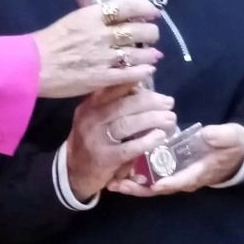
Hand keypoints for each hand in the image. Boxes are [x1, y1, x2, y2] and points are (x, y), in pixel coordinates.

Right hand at [34, 0, 161, 98]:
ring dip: (150, 54)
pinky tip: (147, 70)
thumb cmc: (51, 41)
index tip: (153, 12)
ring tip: (153, 55)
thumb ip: (98, 16)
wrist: (33, 66)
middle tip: (151, 36)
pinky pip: (131, 74)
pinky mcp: (102, 77)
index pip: (128, 6)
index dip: (146, 8)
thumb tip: (121, 11)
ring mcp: (104, 57)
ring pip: (139, 53)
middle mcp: (103, 34)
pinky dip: (143, 71)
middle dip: (151, 33)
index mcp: (93, 16)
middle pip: (140, 30)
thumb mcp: (75, 19)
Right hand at [65, 85, 179, 201]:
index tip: (150, 71)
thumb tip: (141, 86)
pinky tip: (160, 136)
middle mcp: (90, 119)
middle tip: (169, 102)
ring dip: (152, 119)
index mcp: (90, 105)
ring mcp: (96, 139)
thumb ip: (113, 103)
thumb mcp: (95, 117)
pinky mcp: (105, 159)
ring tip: (170, 118)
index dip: (131, 78)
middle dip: (150, 101)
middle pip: (123, 105)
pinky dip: (146, 141)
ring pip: (127, 124)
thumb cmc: (91, 140)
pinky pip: (128, 148)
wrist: (73, 172)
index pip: (111, 87)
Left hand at [107, 124, 243, 197]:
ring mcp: (175, 176)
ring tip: (111, 183)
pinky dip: (134, 176)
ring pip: (151, 185)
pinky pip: (150, 177)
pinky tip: (117, 173)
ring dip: (132, 185)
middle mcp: (184, 178)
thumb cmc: (232, 145)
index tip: (155, 185)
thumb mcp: (230, 138)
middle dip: (139, 189)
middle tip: (119, 186)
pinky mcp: (169, 170)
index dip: (169, 183)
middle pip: (159, 188)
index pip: (182, 180)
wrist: (234, 152)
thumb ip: (220, 137)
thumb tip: (207, 134)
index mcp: (199, 172)